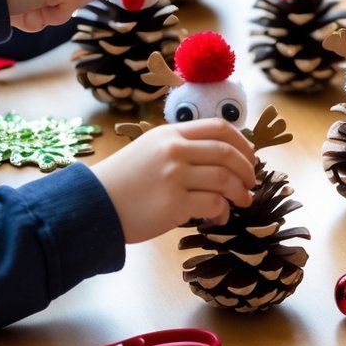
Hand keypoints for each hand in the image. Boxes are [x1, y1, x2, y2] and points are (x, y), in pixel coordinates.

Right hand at [92, 119, 256, 241]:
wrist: (94, 205)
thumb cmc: (124, 179)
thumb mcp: (150, 148)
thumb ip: (181, 146)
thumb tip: (221, 156)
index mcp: (171, 134)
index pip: (219, 127)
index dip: (242, 142)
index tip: (250, 156)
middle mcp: (175, 150)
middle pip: (227, 153)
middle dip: (247, 169)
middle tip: (251, 182)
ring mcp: (175, 177)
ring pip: (225, 179)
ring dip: (241, 192)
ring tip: (243, 200)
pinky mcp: (174, 204)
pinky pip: (213, 204)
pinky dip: (223, 212)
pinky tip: (220, 218)